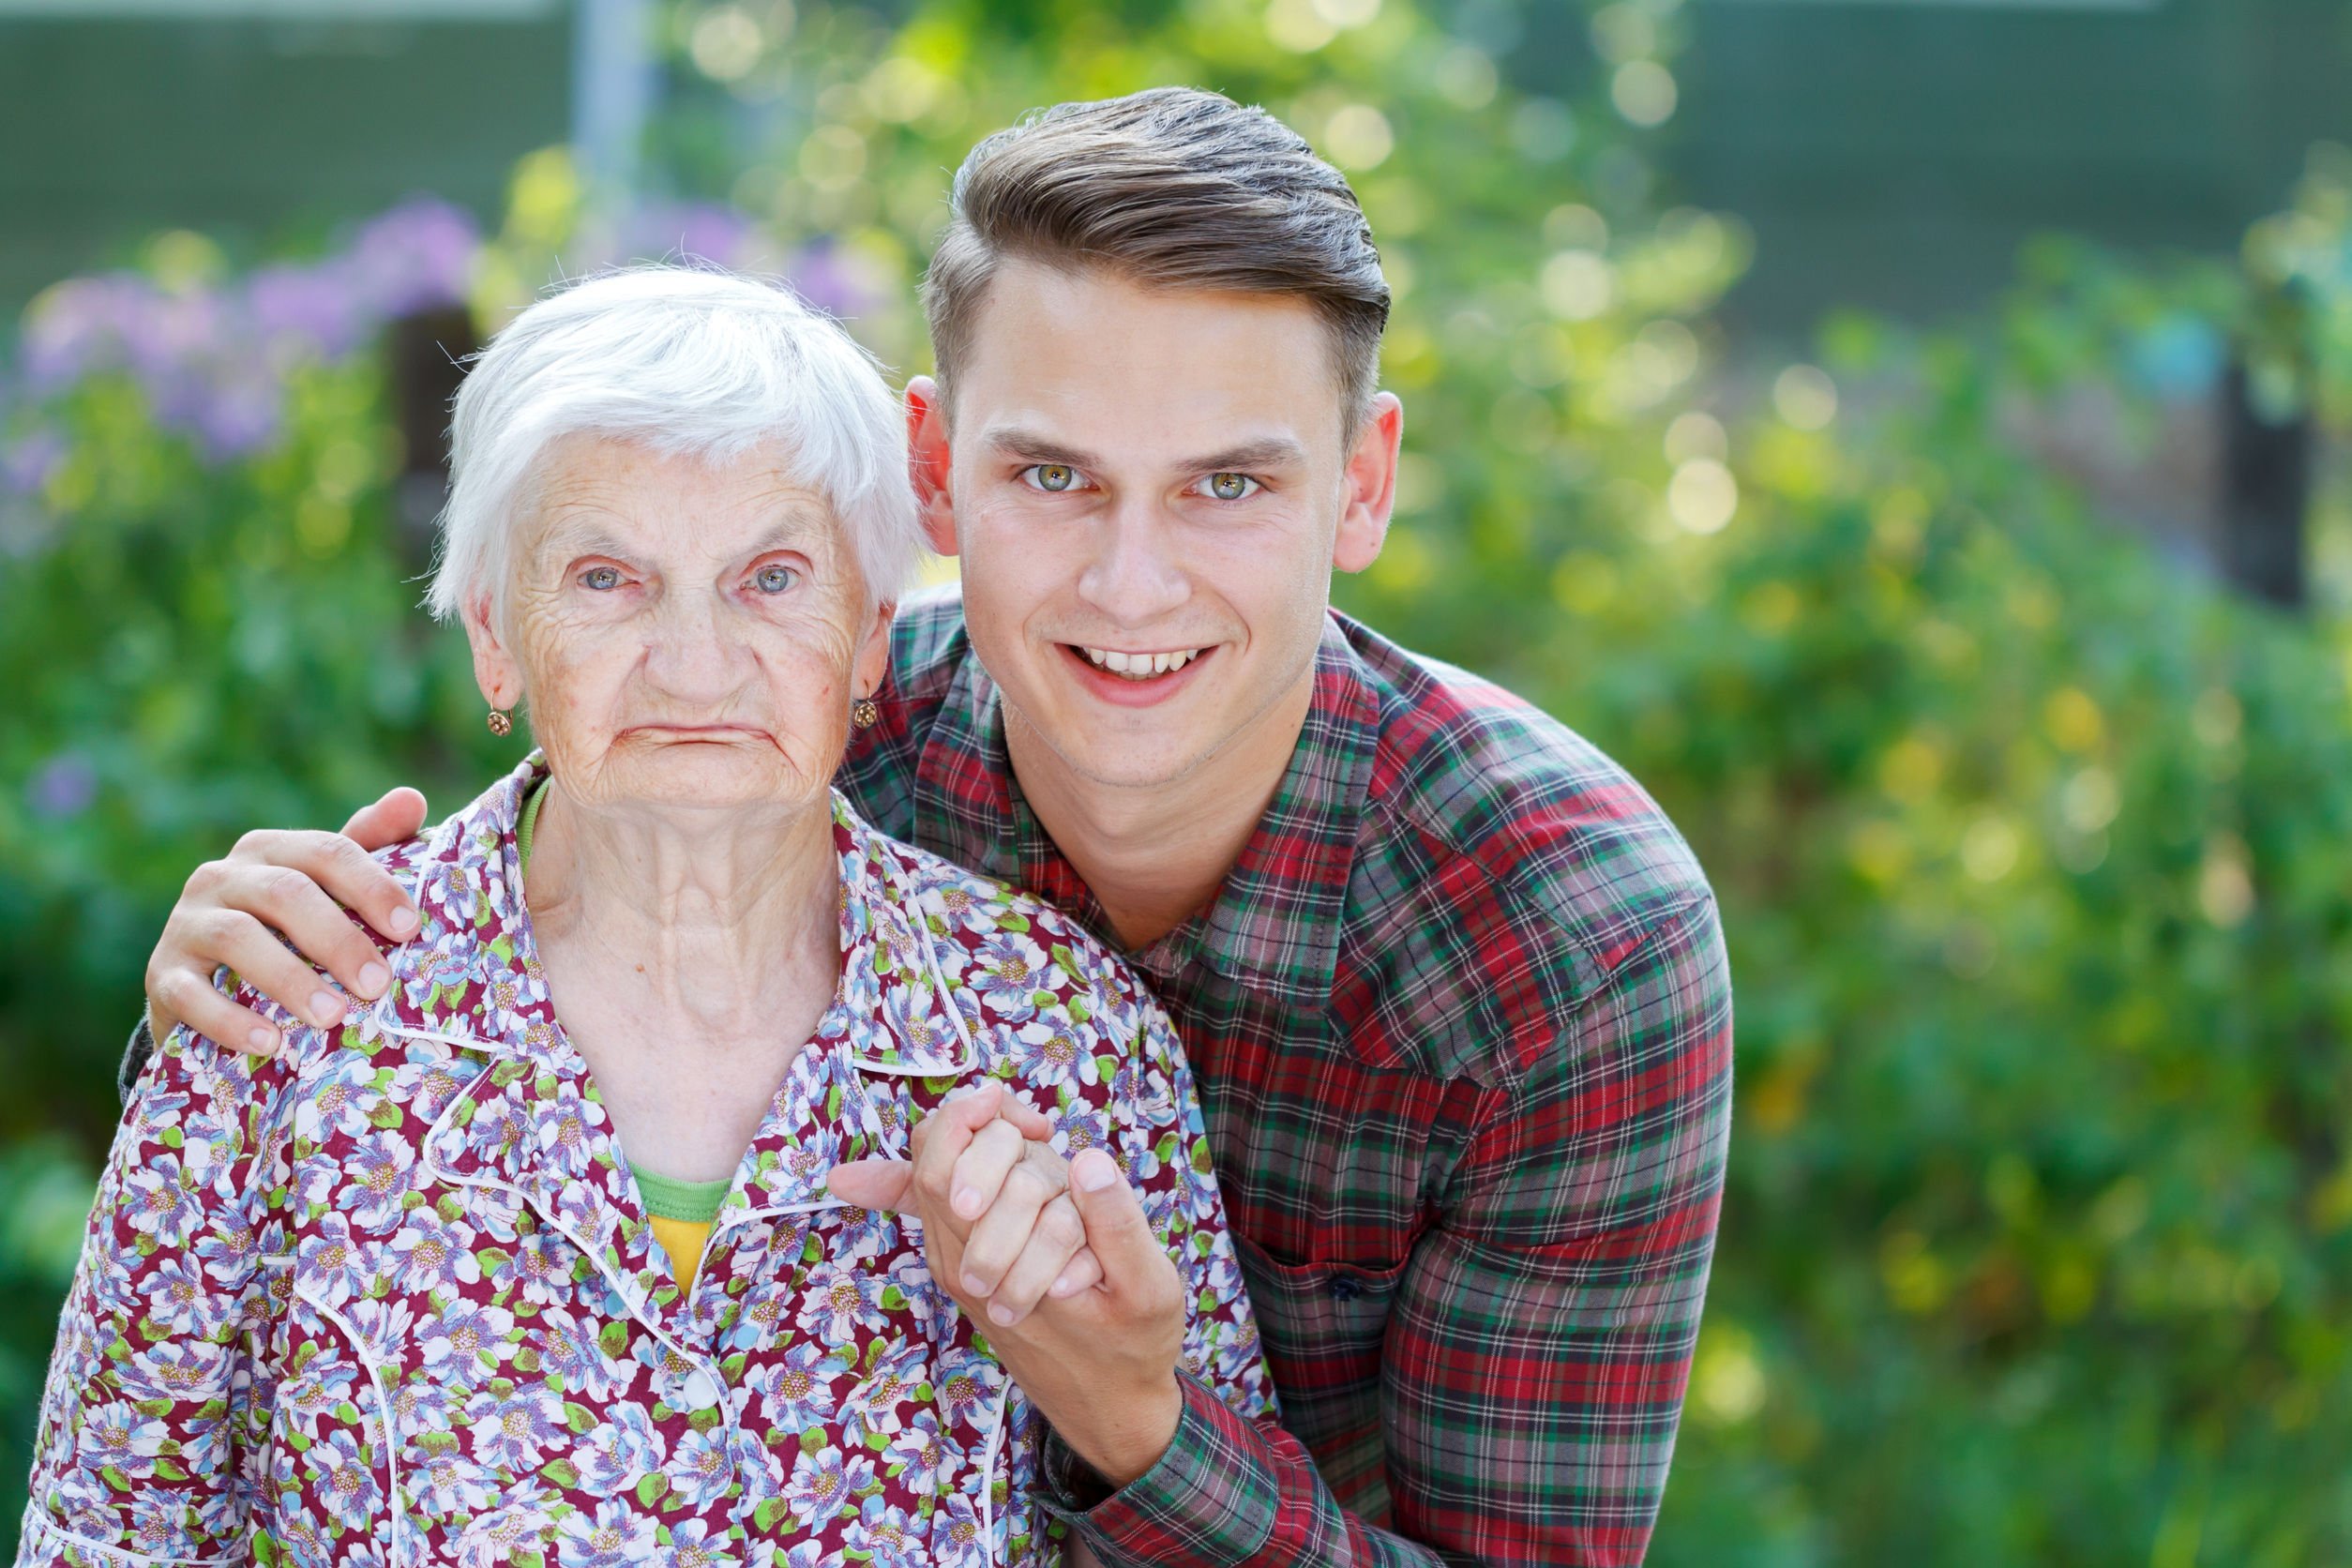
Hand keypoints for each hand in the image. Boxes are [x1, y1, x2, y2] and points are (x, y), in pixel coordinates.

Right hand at [145, 787, 428, 1053]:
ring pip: (236, 938)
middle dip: (337, 939)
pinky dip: (230, 1020)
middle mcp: (221, 876)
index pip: (327, 852)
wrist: (205, 987)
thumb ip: (369, 845)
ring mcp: (186, 924)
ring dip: (289, 979)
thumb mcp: (326, 889)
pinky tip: (270, 1043)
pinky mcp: (162, 975)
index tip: (410, 928)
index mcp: (269, 849)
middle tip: (377, 985)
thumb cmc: (286, 931)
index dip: (371, 886)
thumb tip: (411, 798)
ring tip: (333, 1016)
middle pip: (285, 894)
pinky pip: (190, 994)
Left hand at [829, 1082, 1186, 1486]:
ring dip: (987, 1155)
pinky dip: (971, 1170)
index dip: (972, 1120)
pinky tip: (1007, 1143)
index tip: (1036, 1119)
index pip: (940, 1170)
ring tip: (1036, 1142)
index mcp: (994, 1267)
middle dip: (986, 1137)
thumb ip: (1117, 1224)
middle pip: (932, 1167)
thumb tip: (1087, 1160)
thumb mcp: (1147, 1289)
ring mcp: (957, 1267)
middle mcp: (958, 1265)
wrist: (1108, 1406)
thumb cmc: (1131, 1348)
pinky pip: (943, 1207)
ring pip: (936, 1183)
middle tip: (1039, 1129)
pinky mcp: (969, 1269)